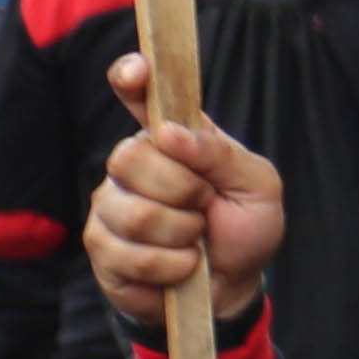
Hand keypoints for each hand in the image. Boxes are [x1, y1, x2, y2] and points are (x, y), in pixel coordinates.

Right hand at [87, 69, 283, 323]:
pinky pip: (128, 254)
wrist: (231, 287)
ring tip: (195, 242)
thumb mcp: (258, 185)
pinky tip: (180, 267)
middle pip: (130, 157)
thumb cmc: (245, 228)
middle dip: (182, 190)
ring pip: (134, 213)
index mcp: (171, 136)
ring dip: (180, 235)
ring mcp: (110, 205)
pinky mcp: (100, 247)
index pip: (139, 92)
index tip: (137, 71)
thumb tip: (170, 133)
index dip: (131, 77)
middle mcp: (133, 163)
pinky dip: (169, 267)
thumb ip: (221, 154)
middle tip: (204, 206)